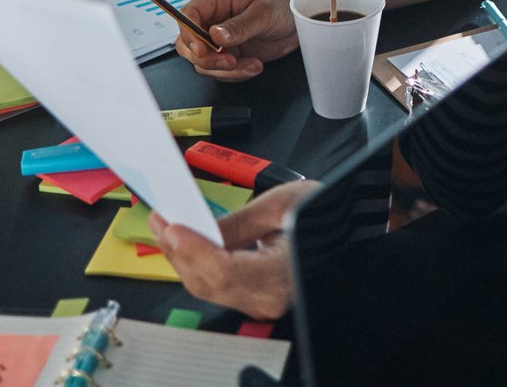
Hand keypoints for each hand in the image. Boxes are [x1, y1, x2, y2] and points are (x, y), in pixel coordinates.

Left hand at [151, 180, 318, 320]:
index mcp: (283, 275)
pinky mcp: (255, 296)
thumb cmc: (325, 216)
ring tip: (167, 228)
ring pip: (208, 286)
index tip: (171, 227)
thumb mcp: (283, 204)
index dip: (192, 250)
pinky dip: (197, 263)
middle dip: (178, 250)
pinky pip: (217, 284)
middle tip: (160, 220)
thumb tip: (199, 228)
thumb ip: (238, 222)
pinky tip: (186, 242)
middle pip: (208, 282)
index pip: (224, 271)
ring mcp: (261, 302)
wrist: (346, 232)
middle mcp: (270, 298)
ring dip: (183, 257)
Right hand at [175, 0, 298, 79]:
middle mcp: (214, 21)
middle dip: (206, 59)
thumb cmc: (281, 3)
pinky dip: (237, 74)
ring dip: (226, 70)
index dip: (189, 34)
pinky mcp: (230, 55)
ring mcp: (220, 41)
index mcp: (217, 1)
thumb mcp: (263, 12)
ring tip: (251, 64)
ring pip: (204, 63)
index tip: (201, 49)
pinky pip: (221, 72)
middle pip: (189, 45)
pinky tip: (254, 66)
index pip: (188, 16)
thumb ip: (239, 26)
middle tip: (230, 61)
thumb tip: (215, 35)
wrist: (299, 18)